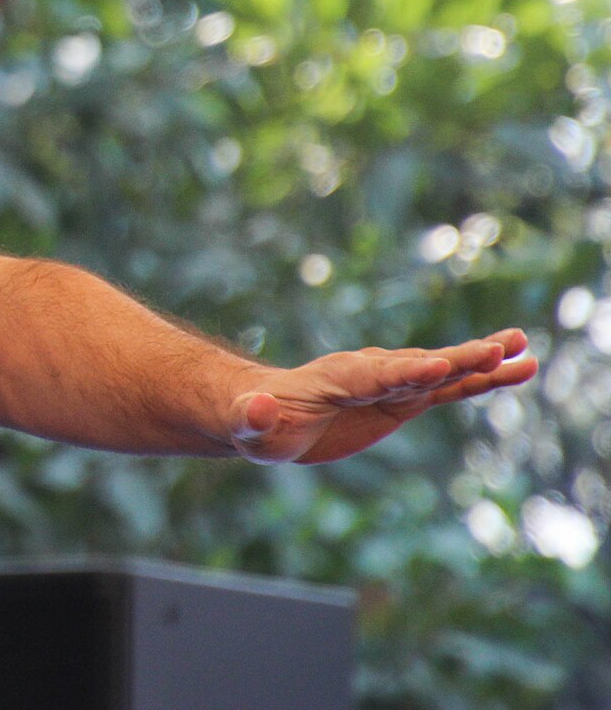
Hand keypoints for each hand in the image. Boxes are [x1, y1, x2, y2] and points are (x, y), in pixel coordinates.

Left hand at [226, 328, 536, 463]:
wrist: (264, 411)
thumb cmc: (253, 421)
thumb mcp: (248, 425)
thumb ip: (253, 417)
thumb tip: (258, 407)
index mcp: (335, 378)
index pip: (375, 376)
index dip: (404, 373)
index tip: (437, 369)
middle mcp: (368, 373)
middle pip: (417, 367)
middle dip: (455, 360)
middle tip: (498, 348)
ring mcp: (389, 384)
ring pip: (441, 372)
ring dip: (480, 364)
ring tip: (524, 351)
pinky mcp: (402, 399)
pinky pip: (447, 388)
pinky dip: (479, 380)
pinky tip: (516, 369)